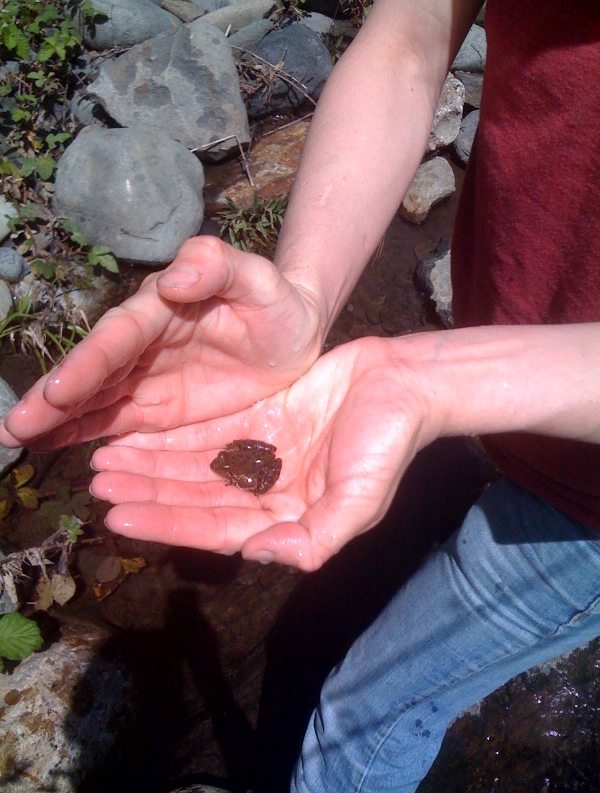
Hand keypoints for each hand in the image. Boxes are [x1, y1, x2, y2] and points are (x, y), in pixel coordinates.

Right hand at [0, 237, 321, 449]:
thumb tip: (174, 276)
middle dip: (54, 399)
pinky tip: (51, 447)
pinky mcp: (158, 408)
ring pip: (95, 399)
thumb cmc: (279, 304)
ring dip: (56, 420)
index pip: (122, 336)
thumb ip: (220, 269)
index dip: (90, 363)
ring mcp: (148, 377)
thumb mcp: (261, 281)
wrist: (293, 336)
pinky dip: (83, 433)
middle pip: (94, 371)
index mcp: (165, 308)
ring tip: (15, 440)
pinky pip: (117, 422)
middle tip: (11, 428)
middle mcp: (146, 344)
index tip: (57, 391)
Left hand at [89, 337, 431, 570]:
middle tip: (96, 484)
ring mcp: (260, 455)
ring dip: (150, 465)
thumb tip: (258, 556)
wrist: (403, 383)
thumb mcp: (360, 502)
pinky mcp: (259, 419)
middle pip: (193, 497)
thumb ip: (314, 539)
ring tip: (105, 461)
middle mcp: (266, 491)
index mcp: (286, 518)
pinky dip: (173, 436)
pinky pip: (207, 432)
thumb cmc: (387, 443)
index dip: (165, 524)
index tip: (117, 518)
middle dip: (146, 493)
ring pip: (194, 465)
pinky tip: (139, 434)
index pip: (213, 528)